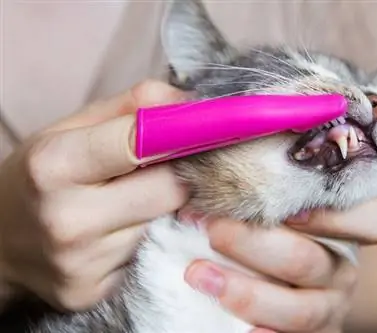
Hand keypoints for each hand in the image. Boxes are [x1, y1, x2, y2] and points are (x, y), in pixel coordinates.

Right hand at [0, 80, 188, 310]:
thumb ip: (129, 108)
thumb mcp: (67, 129)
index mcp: (55, 165)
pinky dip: (148, 238)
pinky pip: (149, 254)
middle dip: (177, 175)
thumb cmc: (37, 177)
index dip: (180, 135)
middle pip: (169, 190)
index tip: (203, 130)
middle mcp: (68, 219)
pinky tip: (122, 231)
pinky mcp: (94, 293)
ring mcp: (83, 264)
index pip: (143, 142)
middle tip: (163, 168)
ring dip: (161, 209)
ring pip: (164, 224)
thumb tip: (187, 103)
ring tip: (130, 201)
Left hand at [183, 199, 376, 332]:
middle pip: (307, 261)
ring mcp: (329, 308)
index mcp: (344, 230)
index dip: (332, 215)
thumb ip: (266, 185)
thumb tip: (211, 160)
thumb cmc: (274, 230)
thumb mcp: (280, 206)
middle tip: (211, 227)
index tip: (284, 207)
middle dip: (252, 244)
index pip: (372, 221)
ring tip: (199, 274)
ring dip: (245, 292)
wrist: (285, 283)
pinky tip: (241, 329)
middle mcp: (342, 269)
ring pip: (299, 309)